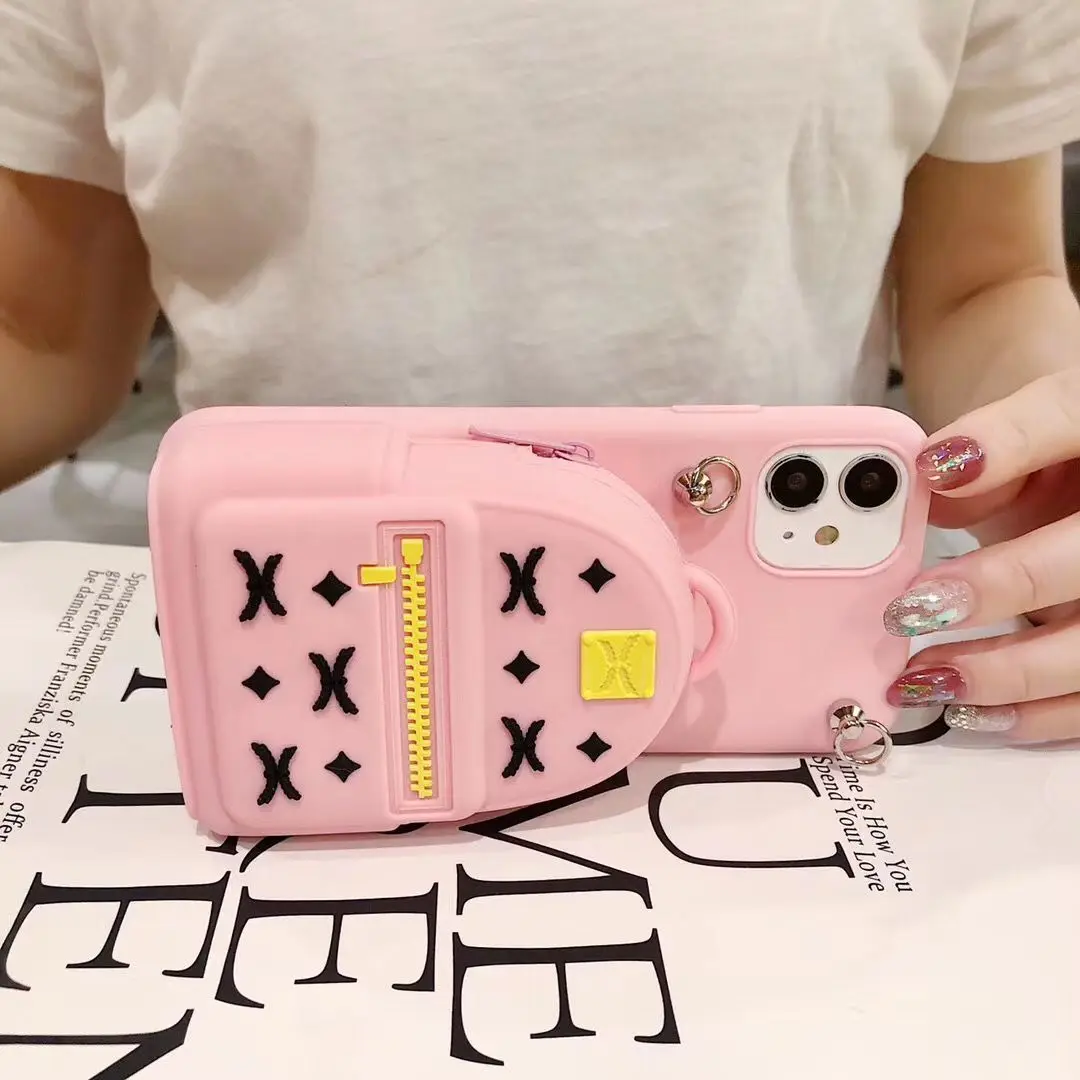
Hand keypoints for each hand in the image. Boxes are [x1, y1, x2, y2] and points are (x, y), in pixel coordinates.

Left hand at [882, 369, 1079, 742]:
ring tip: (927, 676)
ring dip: (1006, 672)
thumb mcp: (1027, 430)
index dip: (1007, 443)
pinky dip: (1031, 715)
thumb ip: (990, 444)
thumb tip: (930, 473)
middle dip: (1005, 586)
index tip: (934, 467)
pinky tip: (970, 712)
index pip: (1068, 418)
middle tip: (916, 605)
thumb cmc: (1057, 456)